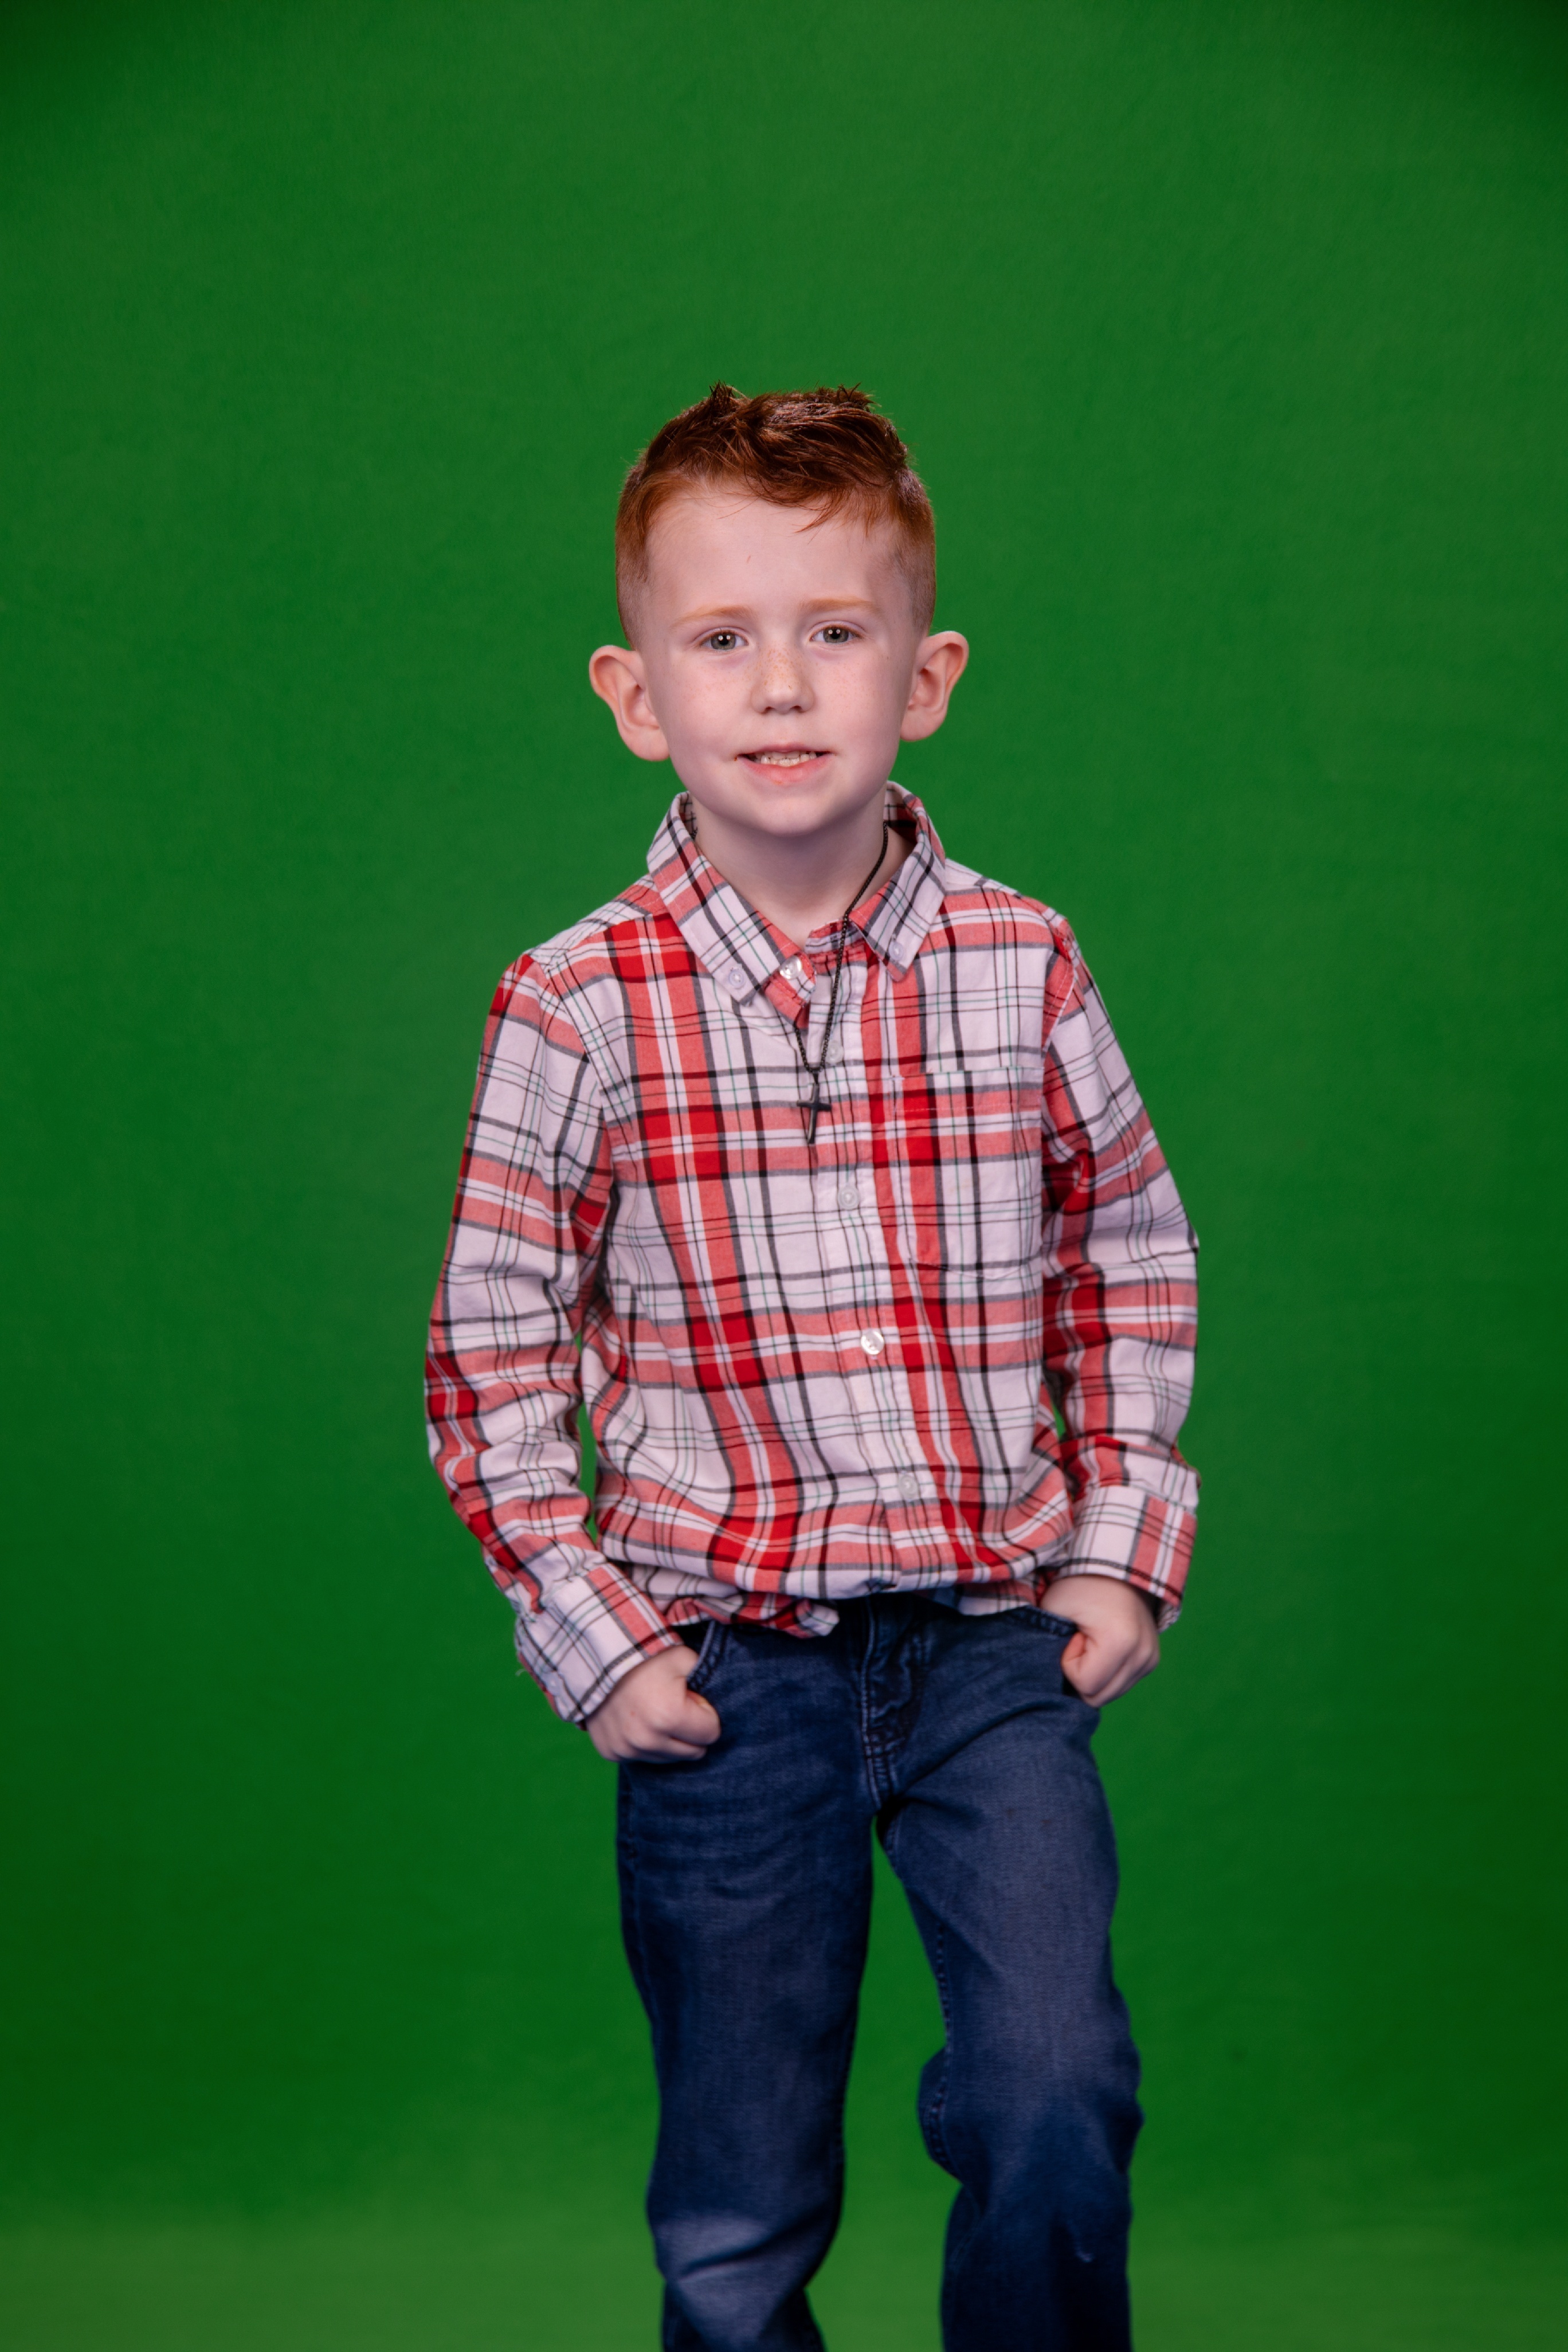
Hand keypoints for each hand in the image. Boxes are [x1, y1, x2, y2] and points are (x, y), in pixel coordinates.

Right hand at [586, 1645, 721, 1762]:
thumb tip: (725, 1702)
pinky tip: (638, 1718)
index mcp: (669, 1717)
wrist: (597, 1654)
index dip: (704, 1712)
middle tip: (673, 1702)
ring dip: (669, 1738)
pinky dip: (646, 1742)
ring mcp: (626, 1749)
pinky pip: (643, 1757)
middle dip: (690, 1729)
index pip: (711, 1734)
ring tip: (654, 1709)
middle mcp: (646, 1740)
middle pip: (693, 1752)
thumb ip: (710, 1680)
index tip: (690, 1696)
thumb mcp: (685, 1658)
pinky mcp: (611, 1752)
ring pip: (669, 1758)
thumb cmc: (647, 1655)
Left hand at [1041, 1574, 1159, 1705]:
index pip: (1084, 1685)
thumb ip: (1047, 1649)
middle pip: (1099, 1697)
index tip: (1073, 1633)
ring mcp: (1150, 1659)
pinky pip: (1120, 1684)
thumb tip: (1052, 1684)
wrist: (1113, 1562)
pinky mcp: (1152, 1660)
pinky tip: (1104, 1644)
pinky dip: (1106, 1672)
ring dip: (1094, 1674)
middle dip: (1081, 1673)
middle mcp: (1143, 1655)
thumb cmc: (1079, 1583)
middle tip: (1081, 1638)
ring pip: (1110, 1694)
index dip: (1068, 1662)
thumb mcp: (1053, 1609)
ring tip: (1093, 1639)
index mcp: (1121, 1643)